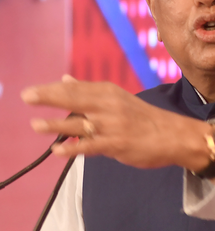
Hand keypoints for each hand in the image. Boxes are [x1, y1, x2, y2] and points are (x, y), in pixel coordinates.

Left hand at [21, 75, 213, 171]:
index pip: (75, 88)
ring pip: (79, 123)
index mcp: (109, 92)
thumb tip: (65, 80)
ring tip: (35, 124)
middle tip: (26, 96)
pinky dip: (73, 148)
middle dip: (48, 97)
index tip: (31, 91)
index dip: (51, 89)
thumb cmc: (144, 118)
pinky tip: (57, 151)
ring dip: (55, 124)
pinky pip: (90, 146)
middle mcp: (109, 106)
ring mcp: (112, 125)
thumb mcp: (119, 99)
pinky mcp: (117, 144)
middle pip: (74, 99)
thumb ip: (90, 92)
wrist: (173, 135)